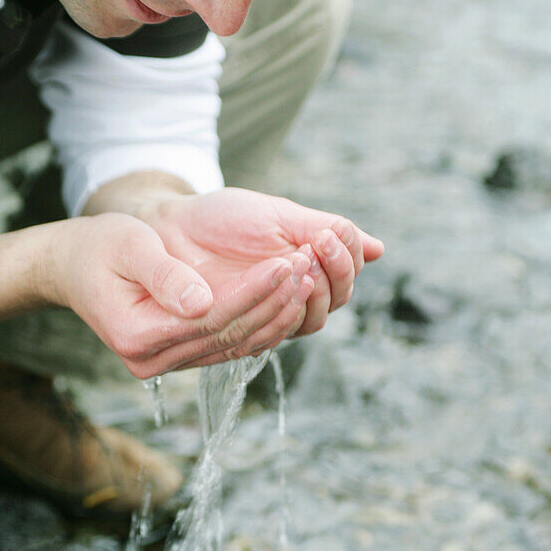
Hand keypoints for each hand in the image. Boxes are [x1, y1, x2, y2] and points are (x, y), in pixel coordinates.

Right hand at [49, 213, 313, 377]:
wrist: (74, 267)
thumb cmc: (99, 248)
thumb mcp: (126, 246)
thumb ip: (163, 275)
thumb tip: (200, 302)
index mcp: (138, 337)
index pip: (211, 318)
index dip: (252, 291)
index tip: (286, 262)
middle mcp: (153, 360)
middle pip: (228, 335)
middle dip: (273, 302)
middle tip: (309, 269)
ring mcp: (168, 363)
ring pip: (235, 346)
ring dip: (276, 315)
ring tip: (308, 281)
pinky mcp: (181, 356)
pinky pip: (229, 346)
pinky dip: (262, 324)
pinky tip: (289, 299)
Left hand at [143, 187, 384, 336]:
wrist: (170, 226)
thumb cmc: (223, 218)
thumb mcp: (278, 216)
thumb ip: (326, 230)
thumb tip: (380, 248)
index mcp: (309, 271)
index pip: (347, 277)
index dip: (346, 259)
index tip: (327, 234)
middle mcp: (293, 299)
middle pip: (333, 302)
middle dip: (330, 273)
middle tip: (310, 245)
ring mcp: (267, 317)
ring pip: (307, 321)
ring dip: (306, 292)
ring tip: (292, 262)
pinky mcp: (240, 332)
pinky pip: (269, 334)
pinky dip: (277, 311)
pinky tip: (272, 286)